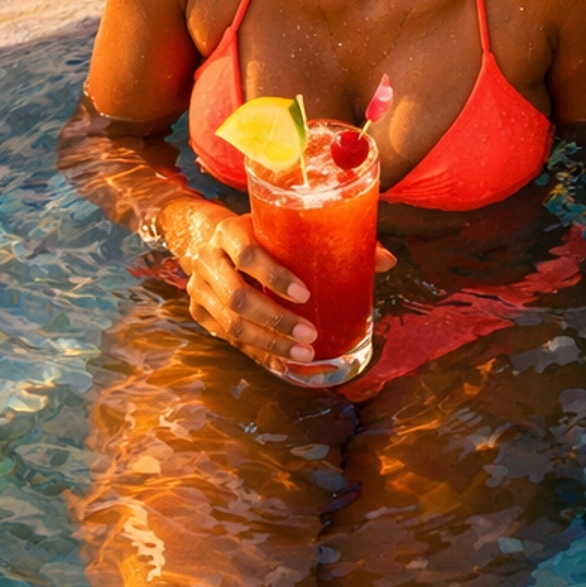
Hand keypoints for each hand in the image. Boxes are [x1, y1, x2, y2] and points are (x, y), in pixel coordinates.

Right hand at [159, 196, 394, 367]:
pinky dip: (258, 352)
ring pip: (232, 325)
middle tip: (310, 336)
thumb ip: (331, 238)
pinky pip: (228, 339)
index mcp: (229, 231)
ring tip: (303, 354)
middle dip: (277, 321)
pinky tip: (282, 362)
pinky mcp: (199, 312)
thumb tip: (387, 261)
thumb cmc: (258, 228)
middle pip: (238, 298)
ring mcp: (199, 289)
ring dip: (269, 344)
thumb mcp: (282, 224)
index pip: (247, 254)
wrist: (201, 233)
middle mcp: (208, 260)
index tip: (306, 295)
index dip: (275, 276)